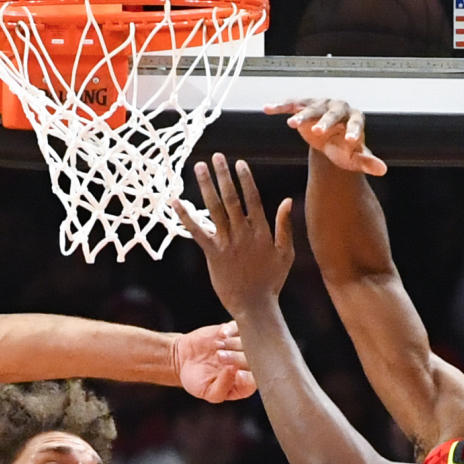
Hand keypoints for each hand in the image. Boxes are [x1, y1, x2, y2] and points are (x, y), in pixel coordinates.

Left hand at [173, 154, 293, 320]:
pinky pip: (197, 232)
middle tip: (216, 156)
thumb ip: (284, 226)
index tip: (238, 163)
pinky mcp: (213, 254)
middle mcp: (244, 233)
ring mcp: (228, 243)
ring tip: (199, 167)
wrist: (255, 307)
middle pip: (232, 198)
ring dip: (206, 186)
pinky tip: (176, 201)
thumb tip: (287, 200)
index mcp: (262, 231)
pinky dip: (186, 216)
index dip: (245, 179)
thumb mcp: (286, 254)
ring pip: (215, 209)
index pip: (253, 199)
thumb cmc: (271, 282)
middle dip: (223, 175)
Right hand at [173, 319, 256, 401]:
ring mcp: (241, 346)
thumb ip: (223, 388)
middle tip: (219, 357)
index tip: (236, 374)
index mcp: (244, 382)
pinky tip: (221, 335)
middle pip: (254, 359)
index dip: (248, 377)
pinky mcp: (233, 331)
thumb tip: (235, 372)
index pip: (254, 380)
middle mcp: (246, 364)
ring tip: (217, 347)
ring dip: (233, 343)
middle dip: (237, 358)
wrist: (184, 360)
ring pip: (248, 341)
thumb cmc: (198, 380)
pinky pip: (239, 327)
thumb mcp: (209, 392)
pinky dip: (231, 329)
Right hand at [265, 98, 386, 175]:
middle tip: (318, 131)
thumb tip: (382, 170)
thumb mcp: (355, 157)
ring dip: (301, 115)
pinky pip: (291, 105)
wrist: (329, 139)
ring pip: (311, 108)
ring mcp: (320, 104)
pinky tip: (267, 109)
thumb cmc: (344, 148)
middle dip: (324, 122)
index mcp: (354, 117)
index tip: (351, 142)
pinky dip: (280, 107)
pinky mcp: (304, 105)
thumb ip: (367, 162)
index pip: (355, 122)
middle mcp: (338, 107)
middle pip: (331, 113)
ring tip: (291, 124)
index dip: (353, 132)